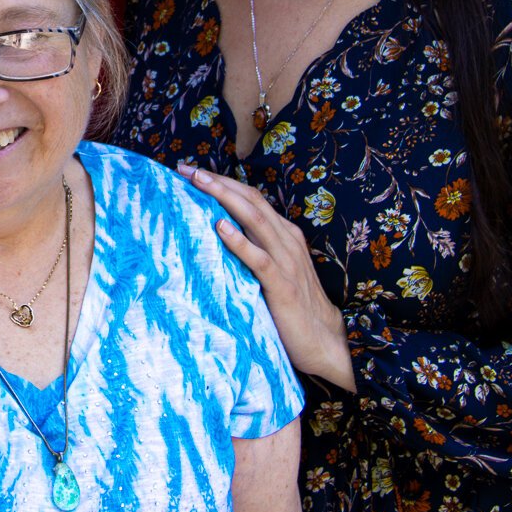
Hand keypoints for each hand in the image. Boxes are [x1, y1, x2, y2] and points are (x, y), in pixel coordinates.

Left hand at [181, 164, 356, 392]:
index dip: (224, 183)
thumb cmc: (293, 306)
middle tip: (187, 169)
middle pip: (251, 201)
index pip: (252, 199)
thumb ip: (253, 251)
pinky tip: (220, 227)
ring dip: (224, 198)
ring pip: (254, 220)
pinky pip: (258, 258)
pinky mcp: (282, 285)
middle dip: (218, 182)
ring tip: (199, 183)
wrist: (324, 341)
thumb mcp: (273, 270)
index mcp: (285, 235)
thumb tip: (216, 237)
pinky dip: (239, 241)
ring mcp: (286, 261)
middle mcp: (287, 241)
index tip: (193, 172)